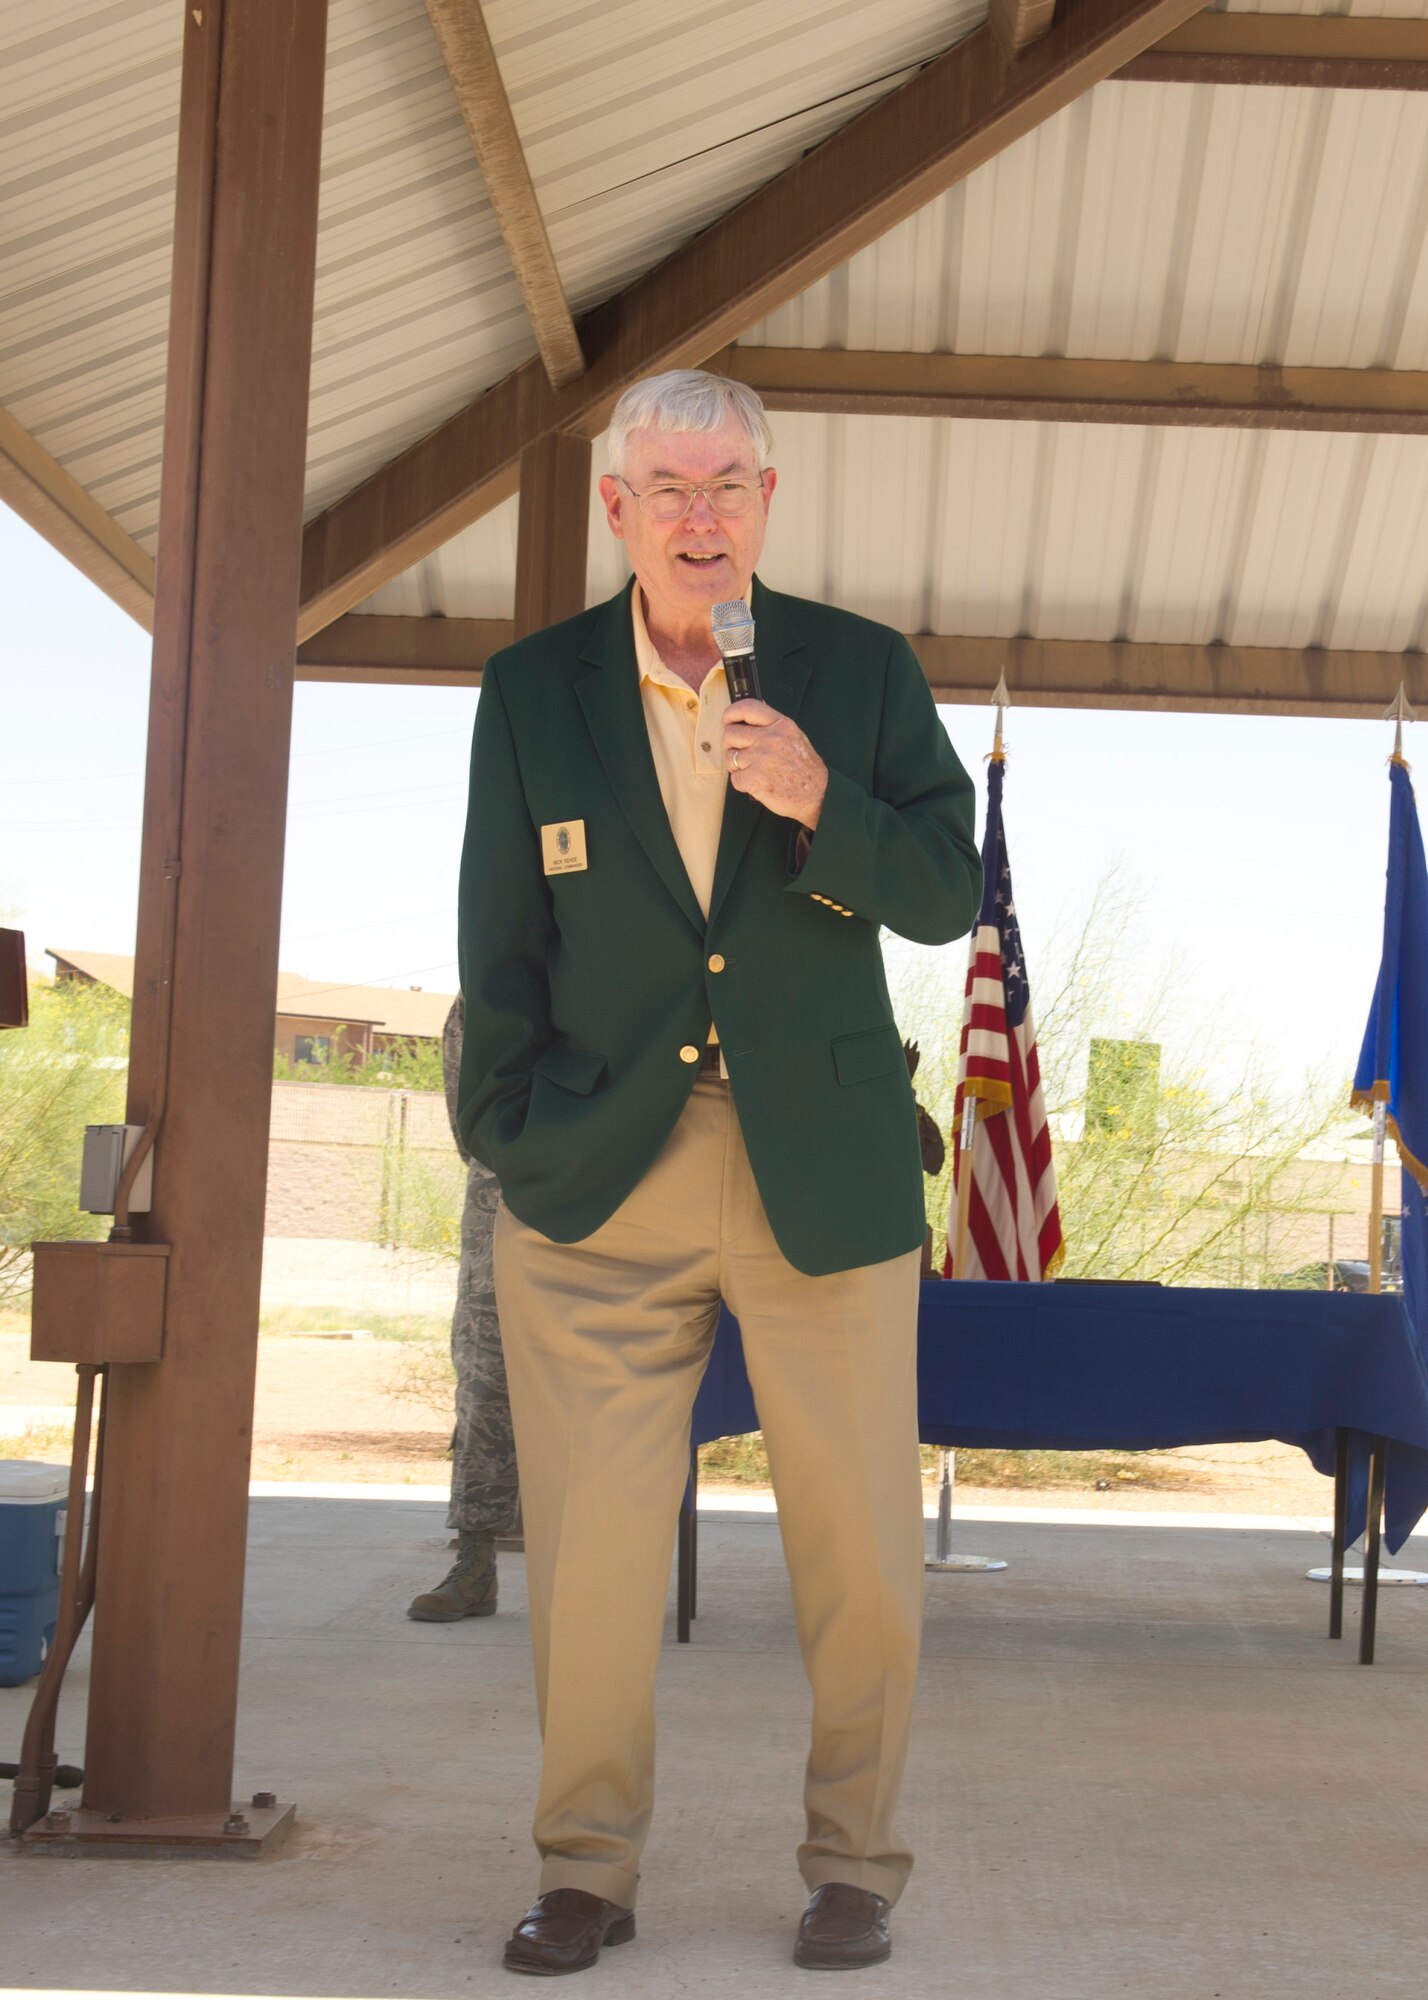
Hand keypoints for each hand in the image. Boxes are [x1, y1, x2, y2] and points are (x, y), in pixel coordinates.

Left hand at [723, 699, 827, 828]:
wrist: (818, 794)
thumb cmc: (806, 768)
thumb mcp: (794, 736)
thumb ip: (773, 723)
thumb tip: (754, 710)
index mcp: (780, 725)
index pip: (746, 708)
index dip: (730, 714)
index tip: (727, 722)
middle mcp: (770, 739)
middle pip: (730, 734)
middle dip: (730, 745)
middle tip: (739, 753)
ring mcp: (761, 759)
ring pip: (729, 758)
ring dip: (737, 766)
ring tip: (752, 771)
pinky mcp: (755, 779)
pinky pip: (734, 778)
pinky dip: (742, 783)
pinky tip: (756, 783)